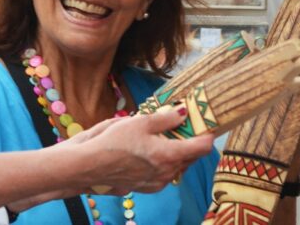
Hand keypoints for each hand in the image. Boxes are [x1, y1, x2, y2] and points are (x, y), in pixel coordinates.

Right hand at [73, 106, 213, 194]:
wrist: (91, 166)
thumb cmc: (114, 142)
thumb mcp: (141, 122)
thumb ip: (166, 118)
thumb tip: (184, 112)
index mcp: (169, 155)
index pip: (202, 147)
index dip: (207, 134)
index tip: (205, 124)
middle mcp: (168, 172)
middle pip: (192, 157)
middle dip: (191, 141)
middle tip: (184, 126)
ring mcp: (159, 182)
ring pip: (179, 166)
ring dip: (178, 153)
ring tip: (165, 138)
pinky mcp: (149, 187)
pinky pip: (167, 174)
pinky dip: (166, 163)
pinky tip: (153, 152)